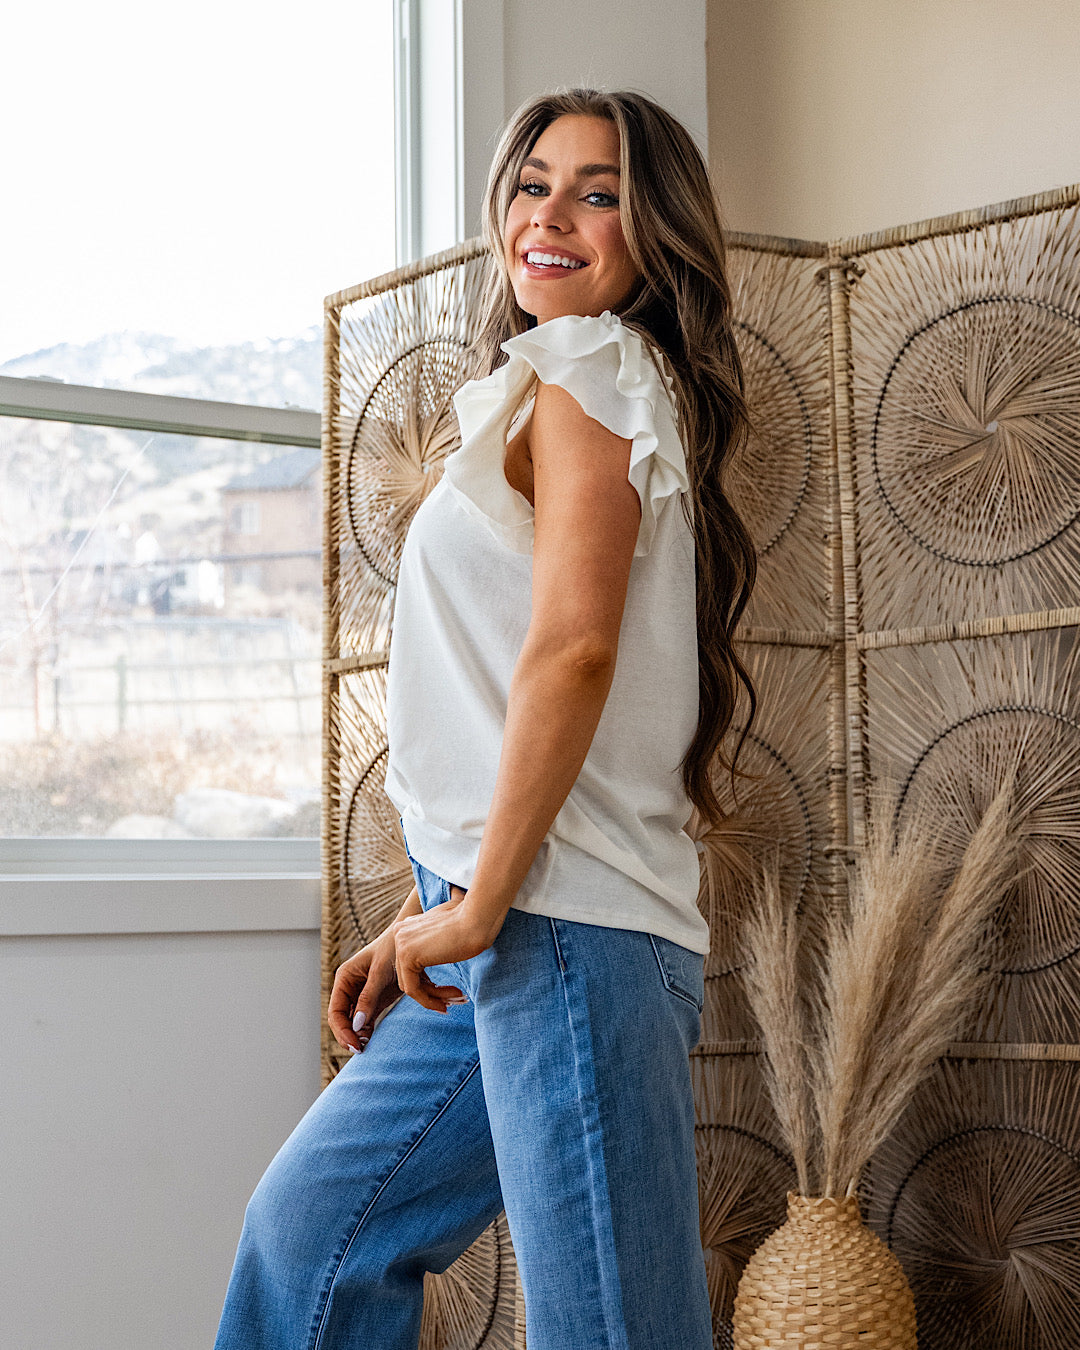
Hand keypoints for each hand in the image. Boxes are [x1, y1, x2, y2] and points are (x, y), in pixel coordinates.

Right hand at [327, 929, 402, 1053]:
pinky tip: (370, 1040)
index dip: (341, 1030)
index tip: (353, 1044)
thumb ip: (368, 997)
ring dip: (357, 1036)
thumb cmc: (392, 949)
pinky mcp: (374, 1001)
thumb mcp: (380, 972)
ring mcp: (361, 996)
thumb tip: (357, 1025)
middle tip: (360, 1050)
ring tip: (366, 1048)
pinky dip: (367, 1031)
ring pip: (353, 1023)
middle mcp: (349, 988)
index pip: (335, 1011)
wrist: (410, 940)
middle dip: (347, 1036)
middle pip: (341, 1020)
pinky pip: (366, 1020)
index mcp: (345, 978)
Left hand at [394, 885, 503, 1011]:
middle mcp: (400, 934)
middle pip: (410, 976)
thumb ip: (437, 938)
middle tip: (455, 999)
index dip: (430, 983)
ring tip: (458, 999)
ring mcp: (401, 944)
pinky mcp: (407, 957)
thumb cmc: (472, 922)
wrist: (478, 919)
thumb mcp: (449, 928)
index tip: (451, 992)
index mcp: (408, 927)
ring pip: (412, 985)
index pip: (412, 965)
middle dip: (433, 992)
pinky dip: (430, 1001)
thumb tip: (440, 941)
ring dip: (435, 998)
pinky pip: (414, 990)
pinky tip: (449, 1001)